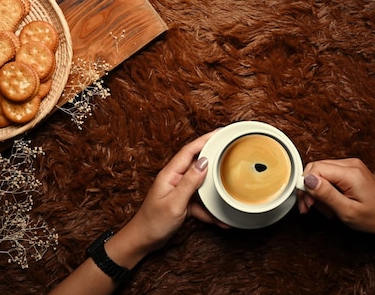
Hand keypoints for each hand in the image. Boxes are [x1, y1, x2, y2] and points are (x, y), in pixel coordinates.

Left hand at [113, 131, 226, 264]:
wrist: (142, 242)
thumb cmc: (153, 223)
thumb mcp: (174, 203)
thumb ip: (189, 182)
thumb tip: (204, 163)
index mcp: (170, 174)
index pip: (189, 151)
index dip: (205, 140)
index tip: (220, 132)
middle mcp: (175, 179)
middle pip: (198, 165)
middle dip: (214, 158)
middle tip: (231, 152)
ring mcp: (179, 191)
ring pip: (202, 185)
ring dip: (215, 190)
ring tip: (231, 187)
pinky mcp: (183, 203)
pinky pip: (200, 202)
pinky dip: (210, 210)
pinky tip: (221, 220)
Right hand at [298, 158, 374, 234]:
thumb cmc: (373, 217)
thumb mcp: (347, 211)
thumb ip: (326, 194)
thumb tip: (307, 180)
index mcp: (350, 173)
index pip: (316, 169)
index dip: (306, 186)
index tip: (307, 204)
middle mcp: (351, 164)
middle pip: (316, 168)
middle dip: (309, 189)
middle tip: (309, 208)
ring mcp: (351, 165)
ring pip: (321, 172)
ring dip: (317, 191)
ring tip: (324, 209)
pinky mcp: (351, 170)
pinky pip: (329, 174)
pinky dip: (325, 189)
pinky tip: (330, 203)